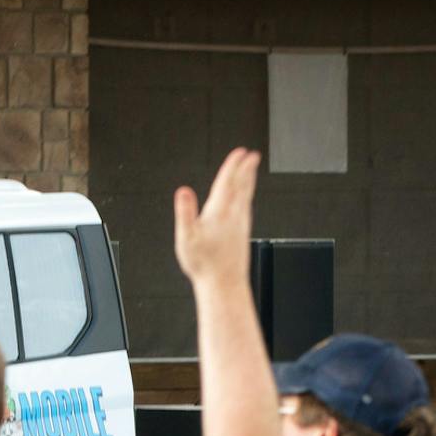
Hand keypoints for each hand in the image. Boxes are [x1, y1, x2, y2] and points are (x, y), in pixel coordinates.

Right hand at [174, 148, 260, 289]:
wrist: (223, 283)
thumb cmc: (204, 264)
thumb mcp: (186, 238)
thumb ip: (185, 213)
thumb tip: (183, 192)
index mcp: (219, 214)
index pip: (227, 184)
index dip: (233, 166)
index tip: (240, 153)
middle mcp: (234, 216)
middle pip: (242, 187)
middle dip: (246, 169)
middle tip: (252, 155)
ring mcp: (241, 224)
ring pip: (246, 196)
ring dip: (249, 181)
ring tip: (251, 171)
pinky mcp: (243, 233)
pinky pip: (246, 208)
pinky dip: (247, 197)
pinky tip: (246, 200)